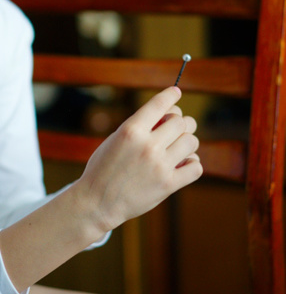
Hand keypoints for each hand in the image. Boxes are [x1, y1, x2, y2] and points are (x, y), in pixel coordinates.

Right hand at [77, 87, 201, 234]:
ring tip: (178, 147)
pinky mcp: (168, 185)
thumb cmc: (104, 167)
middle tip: (176, 128)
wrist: (97, 201)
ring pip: (191, 142)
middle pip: (181, 122)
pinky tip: (182, 164)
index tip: (176, 92)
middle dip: (180, 122)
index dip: (171, 95)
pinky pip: (196, 167)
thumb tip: (169, 115)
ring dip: (187, 142)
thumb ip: (140, 127)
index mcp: (131, 130)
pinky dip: (192, 164)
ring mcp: (160, 166)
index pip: (159, 104)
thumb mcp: (115, 139)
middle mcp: (147, 145)